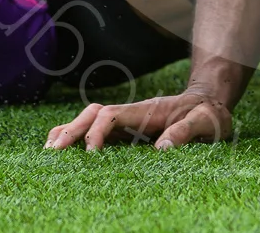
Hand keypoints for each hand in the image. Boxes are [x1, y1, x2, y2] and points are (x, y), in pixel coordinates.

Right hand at [44, 90, 232, 150]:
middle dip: (72, 130)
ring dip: (69, 131)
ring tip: (48, 152)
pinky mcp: (126, 131)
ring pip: (89, 120)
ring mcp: (127, 122)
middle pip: (93, 114)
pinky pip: (96, 131)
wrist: (210, 102)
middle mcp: (131, 114)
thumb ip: (187, 131)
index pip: (112, 115)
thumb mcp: (206, 121)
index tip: (92, 155)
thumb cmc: (209, 113)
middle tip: (53, 152)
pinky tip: (63, 151)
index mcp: (147, 111)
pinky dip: (77, 138)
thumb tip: (161, 149)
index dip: (97, 132)